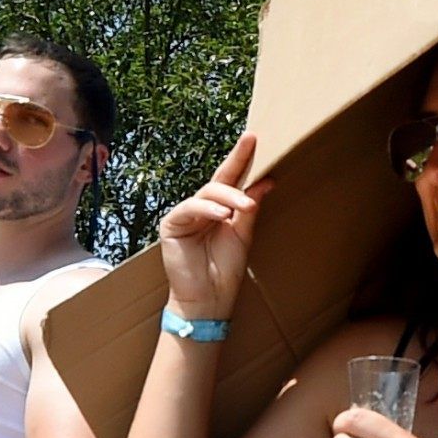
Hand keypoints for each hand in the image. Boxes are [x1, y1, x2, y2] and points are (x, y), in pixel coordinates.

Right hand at [158, 135, 261, 320]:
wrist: (209, 300)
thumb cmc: (225, 271)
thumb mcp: (243, 236)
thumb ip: (249, 209)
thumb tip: (265, 181)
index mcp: (221, 209)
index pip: (232, 178)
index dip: (242, 157)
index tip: (253, 137)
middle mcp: (203, 208)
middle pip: (220, 180)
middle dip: (237, 164)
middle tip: (252, 152)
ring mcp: (186, 214)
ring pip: (208, 193)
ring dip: (228, 197)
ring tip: (244, 207)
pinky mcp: (172, 224)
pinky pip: (190, 208)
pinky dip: (207, 210)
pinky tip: (222, 215)